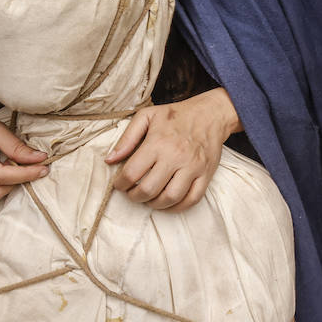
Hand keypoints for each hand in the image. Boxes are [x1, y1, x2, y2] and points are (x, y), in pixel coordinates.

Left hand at [106, 87, 240, 210]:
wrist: (212, 113)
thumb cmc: (176, 115)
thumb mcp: (147, 116)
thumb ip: (127, 138)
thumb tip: (109, 160)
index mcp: (158, 142)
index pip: (131, 173)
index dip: (120, 184)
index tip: (120, 184)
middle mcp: (176, 156)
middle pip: (148, 190)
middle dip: (134, 197)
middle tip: (132, 193)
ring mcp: (193, 167)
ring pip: (170, 198)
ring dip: (154, 204)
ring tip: (149, 198)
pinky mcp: (206, 174)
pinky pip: (192, 199)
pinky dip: (177, 207)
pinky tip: (168, 203)